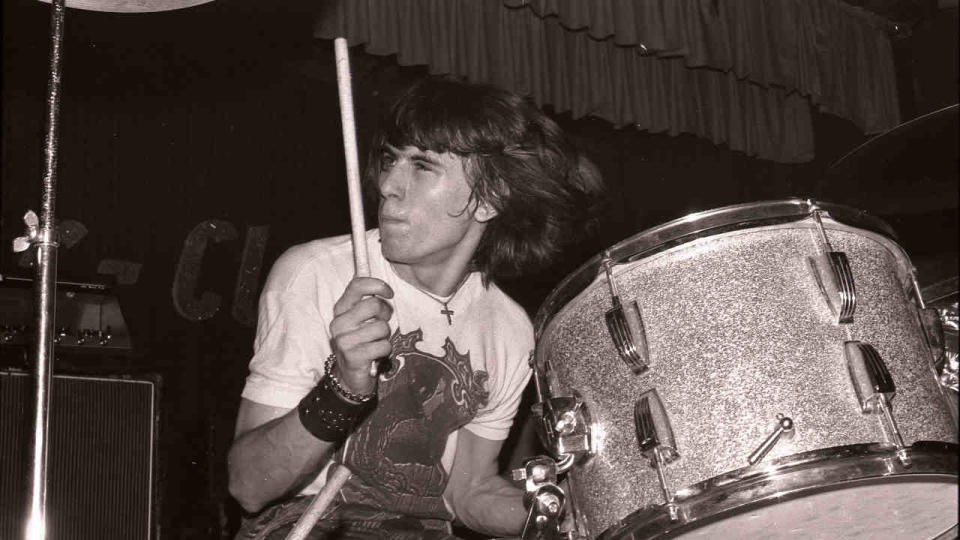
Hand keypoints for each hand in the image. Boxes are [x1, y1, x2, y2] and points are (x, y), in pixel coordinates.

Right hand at [329, 277, 393, 394]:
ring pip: (381, 327)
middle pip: (373, 304)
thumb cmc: (361, 343)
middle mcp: (339, 323)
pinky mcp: (353, 356)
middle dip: (385, 314)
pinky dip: (385, 350)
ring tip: (376, 342)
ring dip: (384, 336)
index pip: (357, 285)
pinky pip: (383, 345)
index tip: (389, 293)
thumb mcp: (360, 319)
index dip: (377, 285)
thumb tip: (375, 279)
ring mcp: (344, 340)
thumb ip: (366, 301)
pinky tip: (376, 354)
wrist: (349, 376)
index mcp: (340, 310)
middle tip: (382, 324)